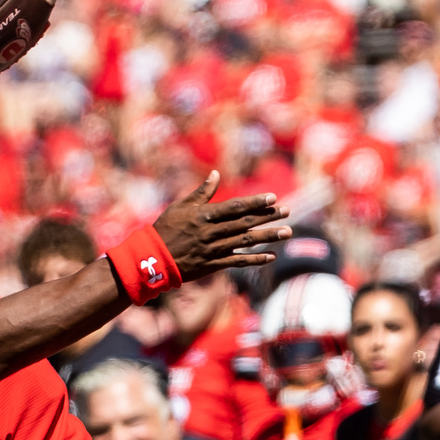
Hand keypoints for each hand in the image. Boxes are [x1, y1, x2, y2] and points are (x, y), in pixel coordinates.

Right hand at [152, 174, 292, 280]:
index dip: (255, 203)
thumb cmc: (165, 229)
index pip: (235, 207)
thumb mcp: (181, 207)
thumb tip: (216, 174)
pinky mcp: (213, 265)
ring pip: (246, 242)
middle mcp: (212, 232)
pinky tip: (271, 256)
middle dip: (268, 217)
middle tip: (287, 212)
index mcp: (205, 215)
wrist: (152, 260)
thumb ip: (202, 192)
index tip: (272, 198)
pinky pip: (238, 261)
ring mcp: (213, 249)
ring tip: (287, 232)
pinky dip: (255, 259)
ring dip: (268, 237)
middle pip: (245, 223)